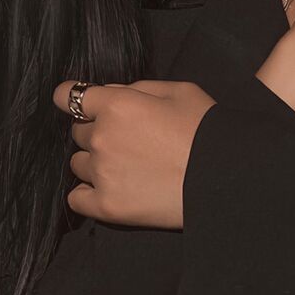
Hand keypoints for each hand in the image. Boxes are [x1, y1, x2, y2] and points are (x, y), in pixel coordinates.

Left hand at [51, 76, 216, 227]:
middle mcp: (102, 138)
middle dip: (97, 133)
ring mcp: (102, 174)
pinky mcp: (107, 206)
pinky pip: (77, 199)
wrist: (227, 178)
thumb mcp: (179, 91)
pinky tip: (110, 190)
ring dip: (94, 164)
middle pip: (77, 132)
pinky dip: (88, 195)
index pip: (67, 96)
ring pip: (78, 164)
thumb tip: (108, 93)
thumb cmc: (207, 130)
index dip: (72, 100)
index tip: (80, 107)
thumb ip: (138, 87)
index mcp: (116, 105)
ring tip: (126, 169)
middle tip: (128, 142)